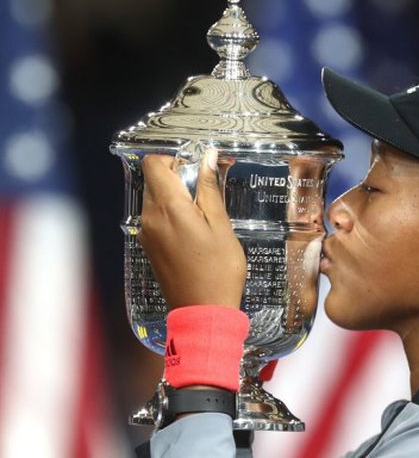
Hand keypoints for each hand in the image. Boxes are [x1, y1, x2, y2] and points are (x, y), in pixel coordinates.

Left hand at [138, 149, 245, 308]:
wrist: (202, 311)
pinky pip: (155, 217)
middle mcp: (150, 217)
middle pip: (153, 180)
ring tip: (202, 214)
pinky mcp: (149, 246)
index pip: (153, 164)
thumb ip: (209, 188)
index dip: (174, 159)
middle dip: (177, 177)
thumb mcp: (221, 225)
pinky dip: (170, 214)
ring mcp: (146, 233)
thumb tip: (206, 158)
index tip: (195, 169)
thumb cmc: (218, 270)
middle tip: (204, 192)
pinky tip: (193, 231)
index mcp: (168, 208)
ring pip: (153, 198)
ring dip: (174, 197)